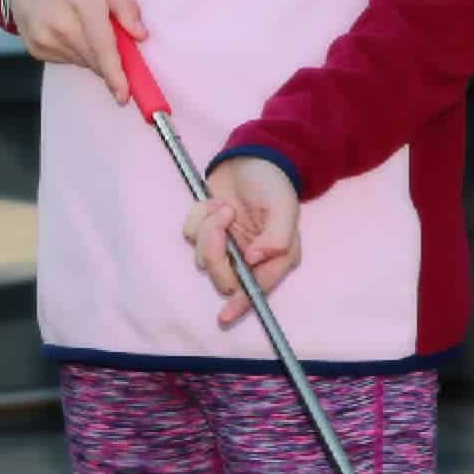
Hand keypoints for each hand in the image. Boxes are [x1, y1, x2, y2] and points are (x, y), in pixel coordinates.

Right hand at [7, 0, 147, 104]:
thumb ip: (125, 4)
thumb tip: (140, 36)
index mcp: (80, 0)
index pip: (101, 44)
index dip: (114, 72)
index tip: (124, 95)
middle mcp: (57, 23)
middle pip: (96, 59)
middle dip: (114, 62)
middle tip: (119, 43)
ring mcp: (42, 37)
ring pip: (85, 62)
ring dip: (96, 54)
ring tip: (87, 25)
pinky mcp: (35, 48)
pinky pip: (69, 60)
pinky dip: (79, 51)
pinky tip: (70, 29)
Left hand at [184, 157, 300, 326]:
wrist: (252, 157)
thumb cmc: (273, 183)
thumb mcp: (283, 207)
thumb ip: (277, 236)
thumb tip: (255, 260)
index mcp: (276, 257)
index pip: (258, 287)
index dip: (241, 303)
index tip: (224, 316)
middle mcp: (251, 257)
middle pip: (223, 275)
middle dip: (216, 249)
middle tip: (223, 218)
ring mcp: (228, 245)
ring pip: (203, 255)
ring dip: (208, 227)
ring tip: (224, 206)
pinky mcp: (208, 231)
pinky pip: (190, 235)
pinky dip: (198, 215)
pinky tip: (215, 202)